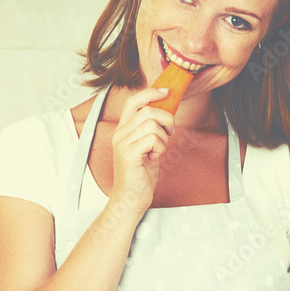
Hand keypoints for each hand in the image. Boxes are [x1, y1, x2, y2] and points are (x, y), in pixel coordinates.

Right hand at [108, 87, 174, 214]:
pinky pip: (152, 139)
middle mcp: (120, 134)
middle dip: (167, 119)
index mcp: (122, 129)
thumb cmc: (140, 174)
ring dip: (163, 137)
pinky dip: (160, 148)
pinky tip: (154, 158)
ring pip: (152, 124)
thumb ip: (150, 129)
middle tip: (169, 133)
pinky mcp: (129, 154)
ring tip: (158, 150)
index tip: (166, 92)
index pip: (133, 101)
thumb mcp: (146, 146)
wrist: (131, 198)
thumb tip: (165, 111)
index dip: (150, 93)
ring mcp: (123, 144)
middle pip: (148, 111)